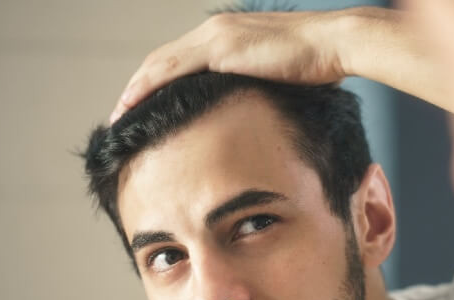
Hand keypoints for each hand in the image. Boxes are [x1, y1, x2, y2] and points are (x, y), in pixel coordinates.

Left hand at [110, 10, 345, 122]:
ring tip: (119, 114)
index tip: (144, 107)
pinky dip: (148, 87)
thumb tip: (254, 113)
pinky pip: (172, 70)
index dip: (157, 83)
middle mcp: (215, 31)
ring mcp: (216, 37)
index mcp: (227, 36)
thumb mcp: (280, 79)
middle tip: (121, 114)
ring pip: (160, 64)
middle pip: (163, 60)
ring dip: (135, 89)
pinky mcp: (221, 50)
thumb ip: (259, 88)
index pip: (180, 60)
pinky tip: (134, 104)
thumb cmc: (318, 65)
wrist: (334, 44)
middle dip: (138, 87)